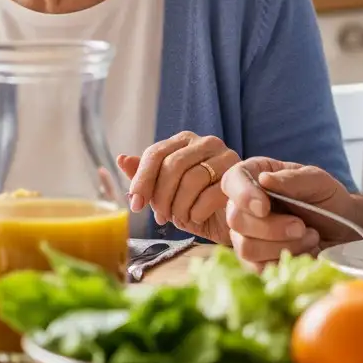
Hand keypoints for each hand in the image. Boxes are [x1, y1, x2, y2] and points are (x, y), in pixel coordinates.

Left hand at [117, 132, 239, 244]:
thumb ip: (145, 176)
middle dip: (161, 197)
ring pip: (192, 179)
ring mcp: (226, 156)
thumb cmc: (196, 204)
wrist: (232, 221)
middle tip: (161, 217)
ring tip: (180, 219)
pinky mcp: (240, 175)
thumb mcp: (166, 193)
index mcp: (184, 141)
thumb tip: (121, 159)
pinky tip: (196, 219)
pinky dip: (197, 213)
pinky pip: (210, 194)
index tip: (135, 205)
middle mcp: (206, 142)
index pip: (156, 153)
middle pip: (173, 165)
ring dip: (179, 207)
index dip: (142, 180)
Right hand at [221, 156, 360, 269]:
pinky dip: (283, 262)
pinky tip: (303, 252)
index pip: (232, 181)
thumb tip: (263, 179)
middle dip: (271, 228)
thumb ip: (292, 179)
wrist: (344, 230)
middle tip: (301, 227)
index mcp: (254, 176)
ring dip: (281, 246)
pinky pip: (257, 268)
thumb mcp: (317, 181)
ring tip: (309, 237)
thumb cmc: (327, 198)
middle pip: (236, 219)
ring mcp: (247, 234)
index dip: (243, 195)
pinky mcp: (256, 260)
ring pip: (245, 247)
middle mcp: (244, 204)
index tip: (265, 208)